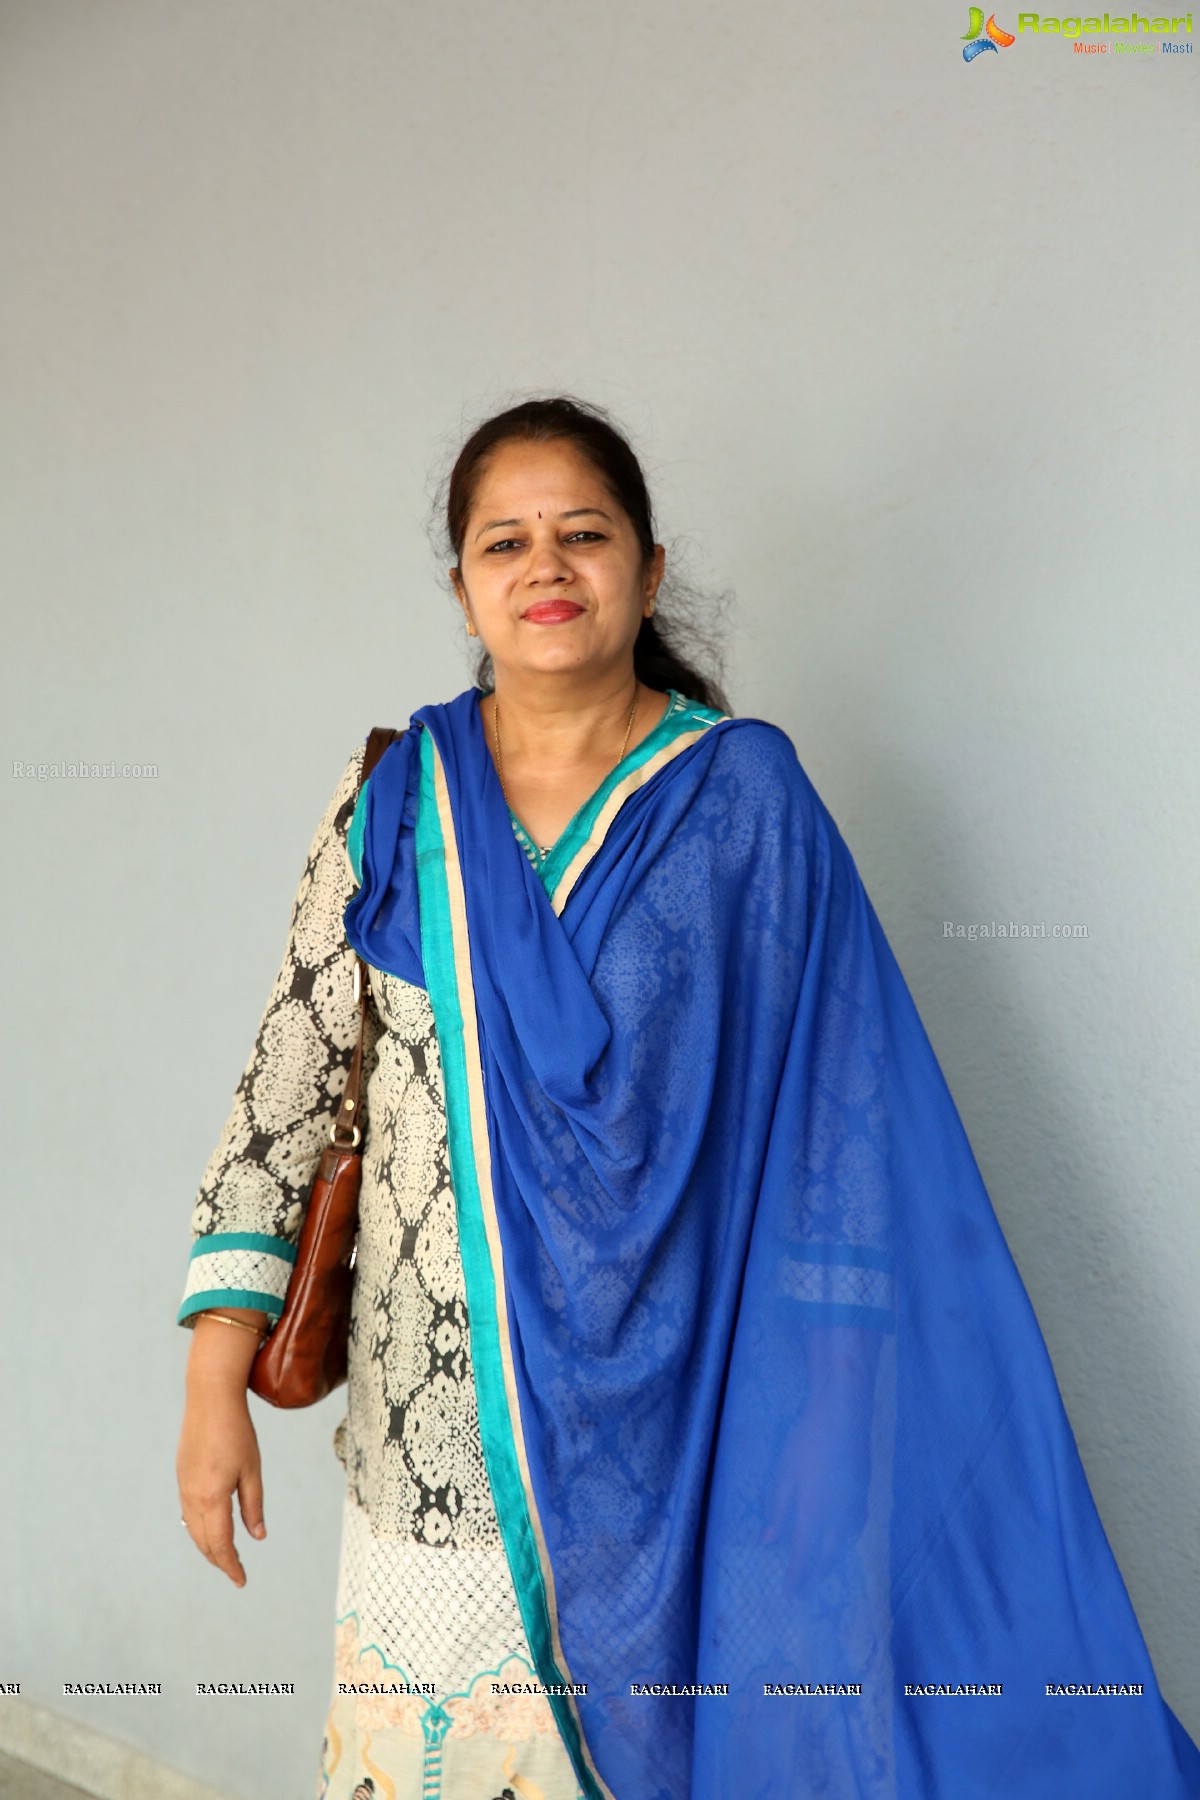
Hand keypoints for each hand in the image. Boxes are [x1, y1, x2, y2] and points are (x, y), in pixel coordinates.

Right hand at [177, 1310, 268, 1586]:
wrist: (209, 1399)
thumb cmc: (236, 1432)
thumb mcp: (252, 1470)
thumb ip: (253, 1506)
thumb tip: (257, 1536)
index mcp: (212, 1498)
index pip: (220, 1544)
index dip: (231, 1565)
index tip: (241, 1580)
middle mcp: (192, 1497)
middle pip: (203, 1542)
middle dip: (219, 1560)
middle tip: (236, 1572)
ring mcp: (183, 1487)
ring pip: (192, 1529)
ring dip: (207, 1546)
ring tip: (225, 1555)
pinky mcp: (181, 1477)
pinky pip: (187, 1513)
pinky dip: (199, 1528)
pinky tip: (209, 1528)